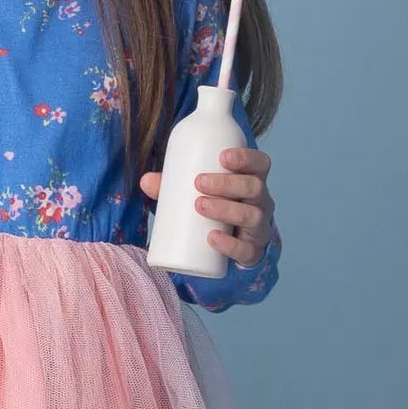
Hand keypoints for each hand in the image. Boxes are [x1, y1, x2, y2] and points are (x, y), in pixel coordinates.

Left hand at [140, 146, 275, 265]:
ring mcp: (259, 228)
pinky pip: (246, 249)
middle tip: (199, 183)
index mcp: (251, 181)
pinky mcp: (252, 252)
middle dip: (227, 183)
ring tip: (199, 206)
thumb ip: (175, 187)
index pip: (260, 164)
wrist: (234, 247)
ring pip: (251, 215)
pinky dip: (229, 244)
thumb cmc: (218, 211)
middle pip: (254, 187)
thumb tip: (145, 180)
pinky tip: (212, 238)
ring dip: (225, 209)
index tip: (222, 156)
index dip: (245, 157)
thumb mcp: (201, 195)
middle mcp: (261, 202)